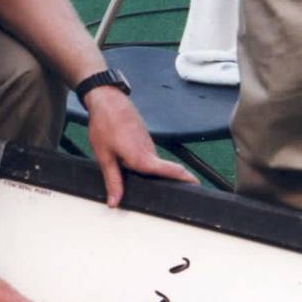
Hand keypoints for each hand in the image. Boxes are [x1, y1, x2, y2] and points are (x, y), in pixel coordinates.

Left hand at [84, 87, 197, 206]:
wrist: (107, 100)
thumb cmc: (105, 124)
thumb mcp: (104, 156)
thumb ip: (113, 180)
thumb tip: (115, 201)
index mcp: (142, 158)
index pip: (172, 170)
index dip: (186, 179)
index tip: (197, 186)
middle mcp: (149, 152)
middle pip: (164, 171)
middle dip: (168, 182)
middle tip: (168, 195)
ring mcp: (148, 144)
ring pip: (153, 164)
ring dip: (151, 173)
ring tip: (145, 184)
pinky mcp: (143, 139)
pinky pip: (147, 156)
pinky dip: (144, 163)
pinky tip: (132, 165)